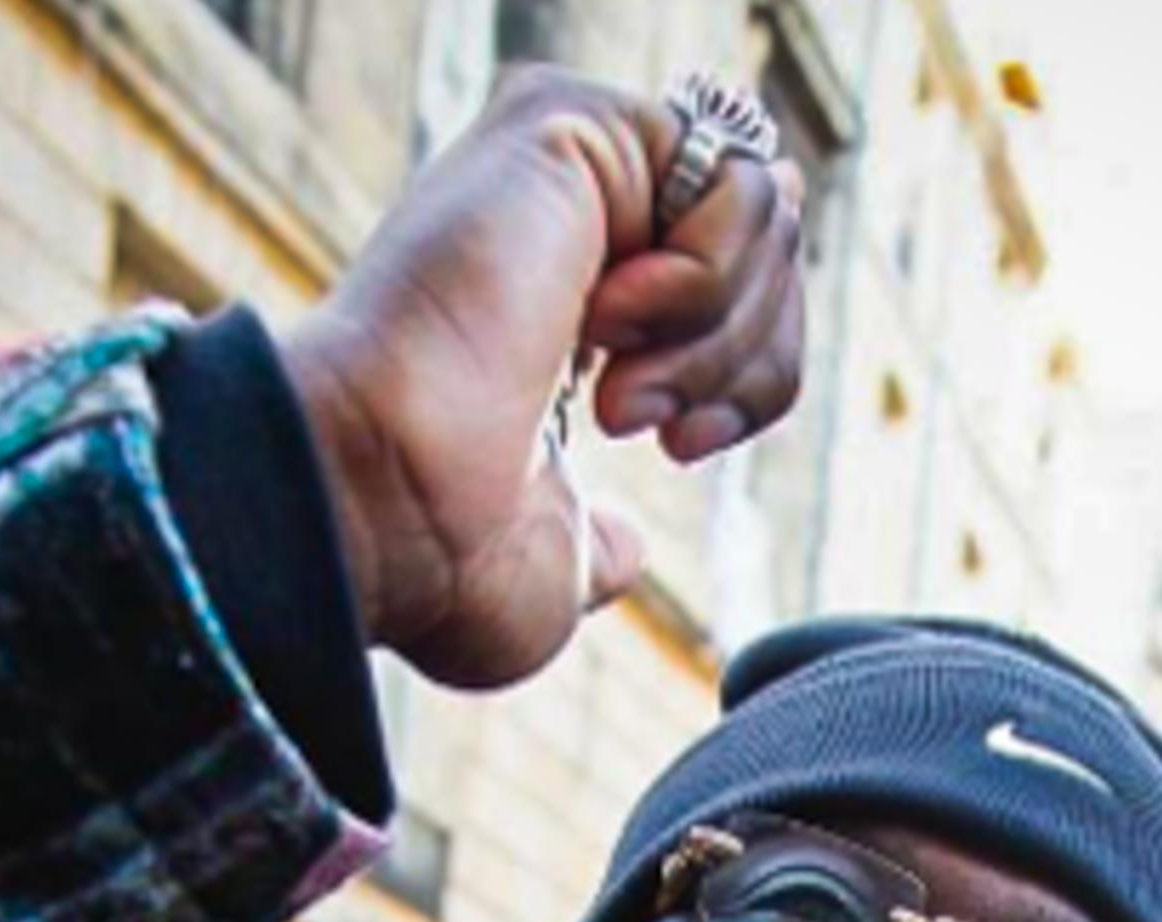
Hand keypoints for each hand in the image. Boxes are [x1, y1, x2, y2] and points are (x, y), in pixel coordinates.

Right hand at [280, 66, 805, 684]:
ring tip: (616, 392)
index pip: (748, 298)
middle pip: (777, 251)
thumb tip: (621, 551)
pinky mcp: (572, 122)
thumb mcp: (555, 559)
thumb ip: (599, 538)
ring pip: (766, 215)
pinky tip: (599, 321)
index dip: (754, 384)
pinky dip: (702, 287)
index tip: (678, 449)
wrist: (384, 504)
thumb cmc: (443, 555)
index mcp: (562, 299)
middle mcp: (566, 216)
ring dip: (716, 342)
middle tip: (640, 422)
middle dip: (746, 366)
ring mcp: (569, 162)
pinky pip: (735, 185)